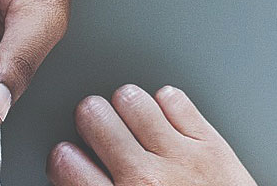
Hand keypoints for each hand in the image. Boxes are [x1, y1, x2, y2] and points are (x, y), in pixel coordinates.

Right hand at [50, 85, 257, 185]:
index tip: (73, 158)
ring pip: (132, 99)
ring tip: (134, 123)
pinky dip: (167, 107)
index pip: (65, 160)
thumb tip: (76, 175)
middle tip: (101, 131)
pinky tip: (167, 125)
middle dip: (93, 120)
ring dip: (128, 108)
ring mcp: (181, 158)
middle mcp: (145, 179)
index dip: (66, 156)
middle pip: (93, 115)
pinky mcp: (211, 145)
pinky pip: (173, 99)